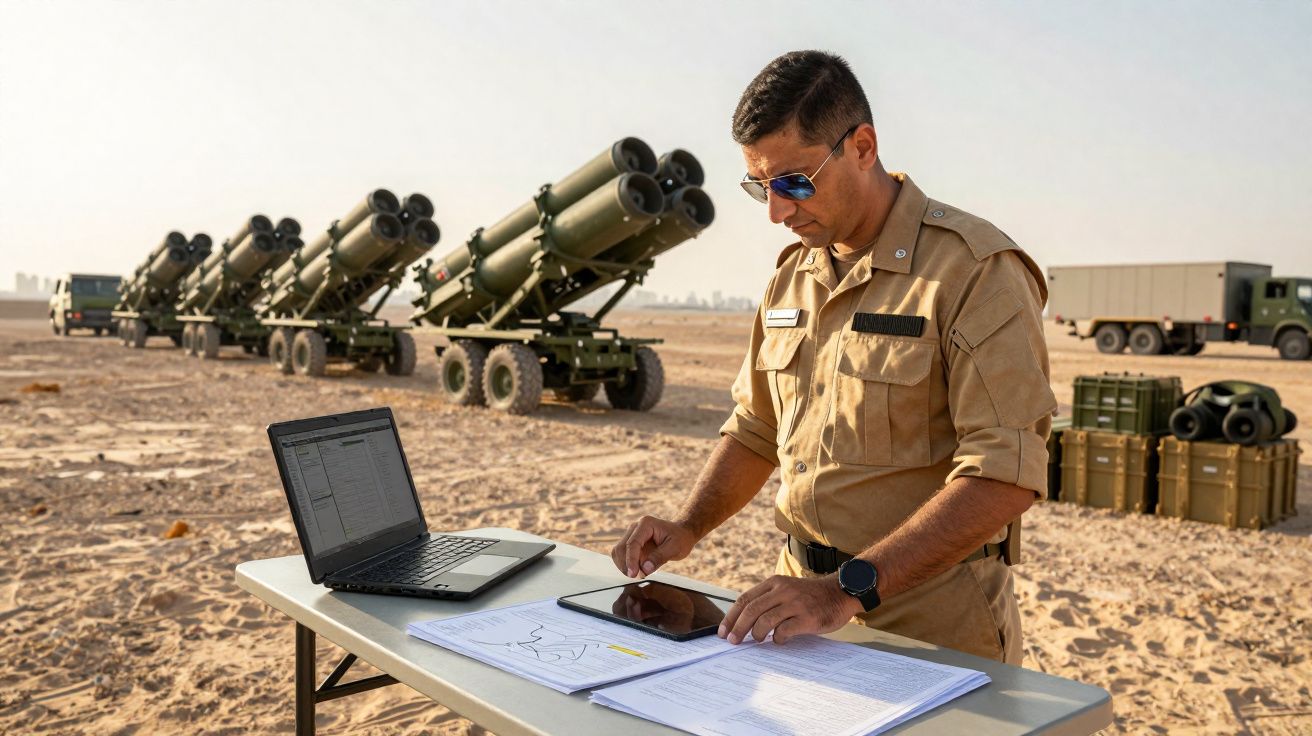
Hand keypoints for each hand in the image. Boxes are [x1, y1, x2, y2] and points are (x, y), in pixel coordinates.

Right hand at [611, 515, 697, 577]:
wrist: (682, 533)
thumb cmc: (680, 538)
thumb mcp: (675, 548)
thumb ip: (660, 557)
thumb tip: (645, 569)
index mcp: (646, 524)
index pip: (632, 543)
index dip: (631, 560)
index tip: (633, 574)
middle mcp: (635, 527)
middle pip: (622, 547)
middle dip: (626, 564)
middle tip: (637, 577)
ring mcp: (632, 534)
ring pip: (618, 552)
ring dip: (624, 565)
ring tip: (638, 574)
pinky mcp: (631, 543)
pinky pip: (622, 555)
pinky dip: (626, 564)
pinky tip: (637, 570)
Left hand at [719, 575, 862, 644]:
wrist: (841, 592)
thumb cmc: (810, 596)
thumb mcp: (786, 589)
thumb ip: (768, 601)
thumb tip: (743, 624)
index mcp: (774, 582)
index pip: (745, 599)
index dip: (731, 617)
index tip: (723, 632)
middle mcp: (783, 590)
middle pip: (751, 610)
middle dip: (738, 628)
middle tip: (733, 641)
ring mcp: (795, 603)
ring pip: (764, 621)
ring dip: (756, 634)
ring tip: (757, 640)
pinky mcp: (807, 618)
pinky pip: (783, 631)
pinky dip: (777, 639)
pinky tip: (780, 640)